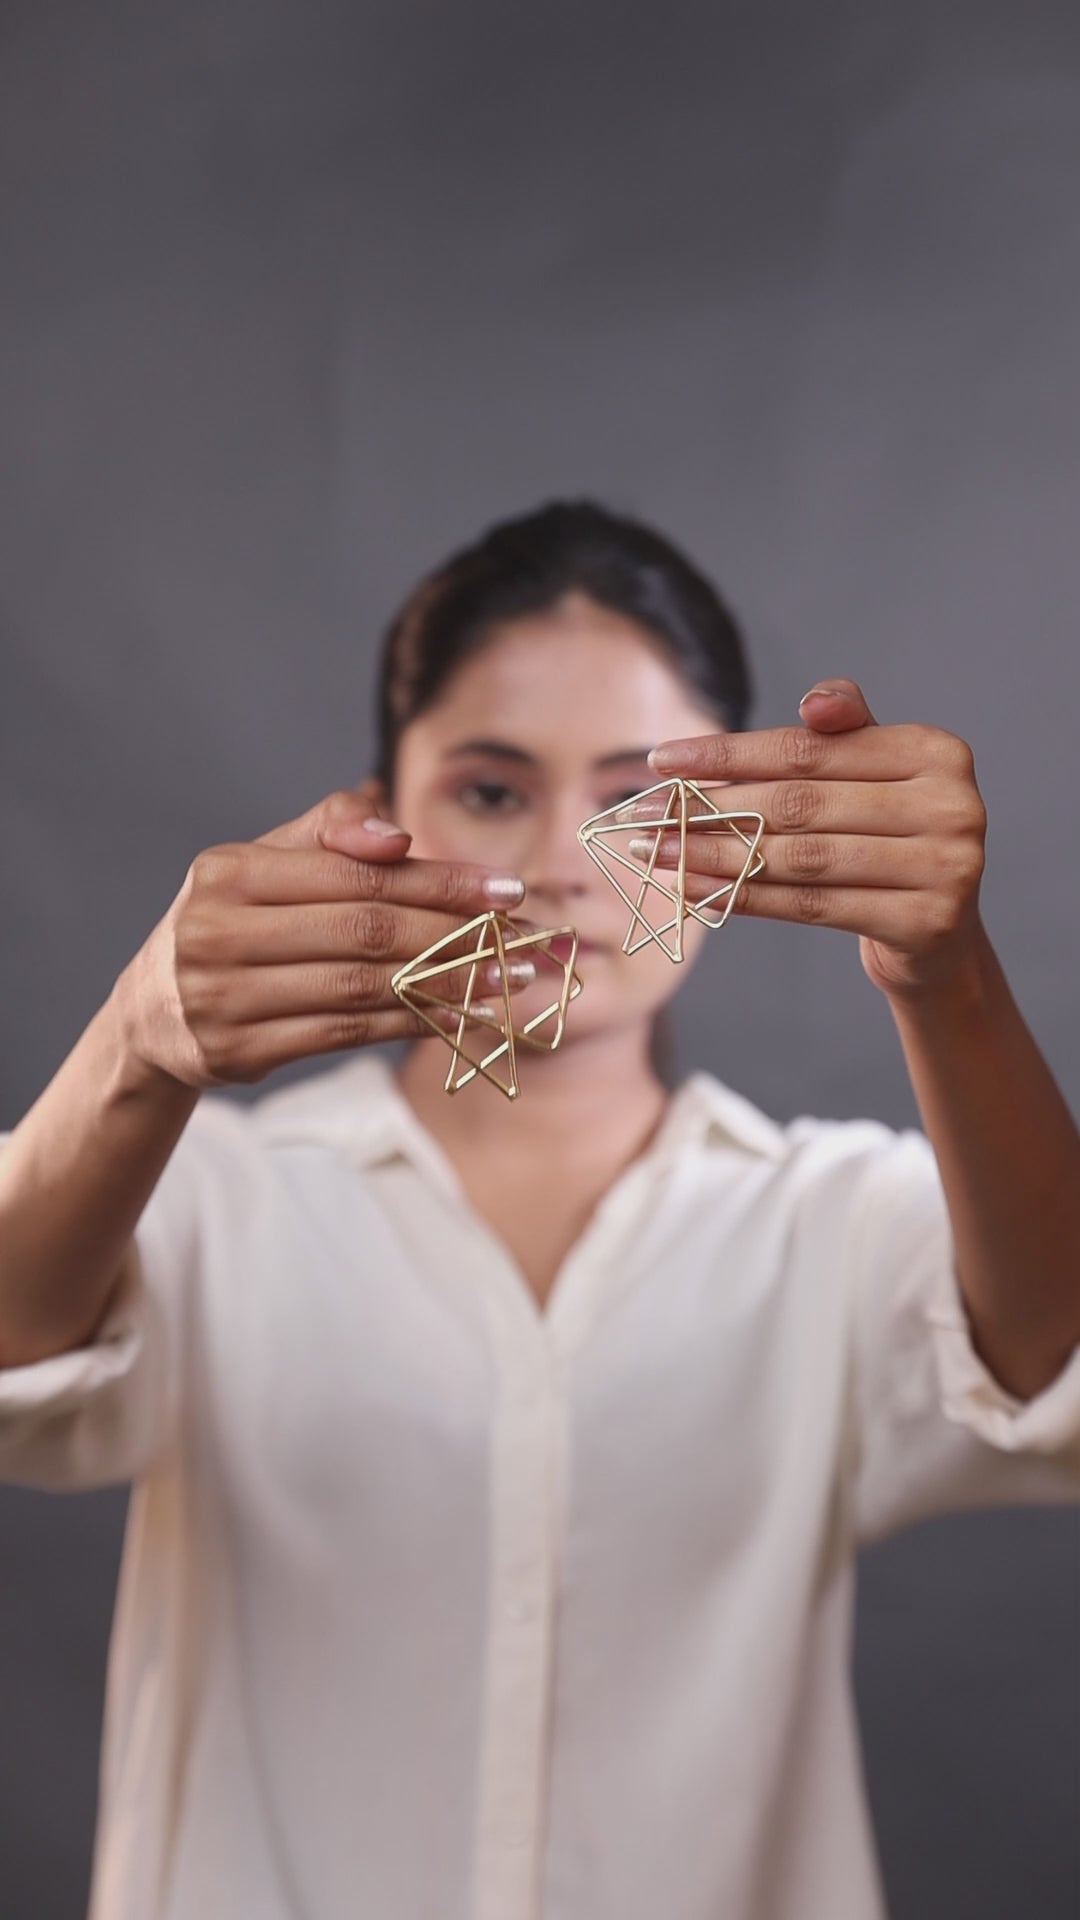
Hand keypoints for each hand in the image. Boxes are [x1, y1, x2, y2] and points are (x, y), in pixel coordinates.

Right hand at [116, 787, 530, 1088]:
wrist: (155, 1012)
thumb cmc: (233, 920)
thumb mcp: (264, 861)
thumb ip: (330, 831)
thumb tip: (396, 830)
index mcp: (227, 873)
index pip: (358, 877)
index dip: (439, 883)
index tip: (507, 891)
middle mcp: (218, 934)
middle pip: (366, 933)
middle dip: (456, 934)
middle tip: (523, 939)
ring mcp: (226, 999)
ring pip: (363, 988)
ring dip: (448, 984)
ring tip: (508, 978)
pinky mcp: (241, 1053)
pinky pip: (347, 1033)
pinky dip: (412, 1022)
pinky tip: (462, 1012)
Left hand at [638, 678, 988, 998]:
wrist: (937, 934)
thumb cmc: (889, 836)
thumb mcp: (874, 772)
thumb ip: (843, 731)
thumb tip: (815, 701)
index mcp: (936, 751)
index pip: (809, 749)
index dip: (729, 754)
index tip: (662, 761)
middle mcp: (951, 805)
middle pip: (801, 804)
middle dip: (711, 808)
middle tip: (644, 814)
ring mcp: (946, 867)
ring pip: (801, 858)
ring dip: (715, 856)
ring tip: (656, 853)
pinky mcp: (926, 923)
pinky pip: (813, 906)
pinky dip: (746, 897)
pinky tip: (695, 889)